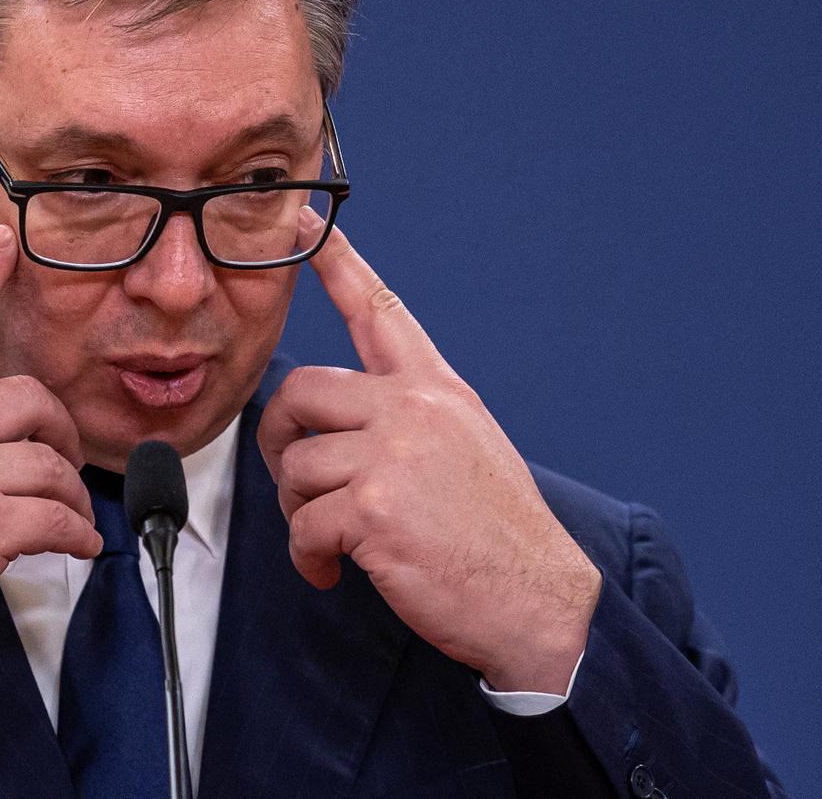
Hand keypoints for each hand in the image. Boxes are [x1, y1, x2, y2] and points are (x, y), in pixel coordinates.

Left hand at [258, 214, 599, 694]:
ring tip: (331, 541)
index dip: (335, 262)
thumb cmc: (499, 534)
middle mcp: (413, 410)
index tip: (301, 221)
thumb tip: (338, 425)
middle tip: (296, 482)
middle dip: (281, 438)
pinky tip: (333, 572)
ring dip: (299, 512)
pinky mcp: (374, 509)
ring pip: (296, 465)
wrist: (540, 600)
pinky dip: (308, 557)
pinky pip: (303, 524)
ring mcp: (393, 456)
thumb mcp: (467, 445)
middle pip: (301, 390)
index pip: (378, 308)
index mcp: (437, 389)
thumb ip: (408, 418)